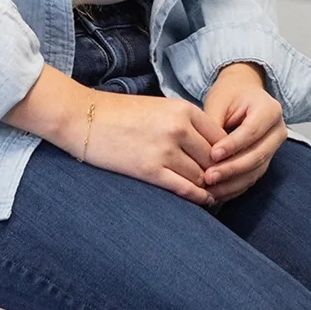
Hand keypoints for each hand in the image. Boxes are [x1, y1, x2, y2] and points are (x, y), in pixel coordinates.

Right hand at [4, 66, 223, 205]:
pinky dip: (197, 197)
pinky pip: (184, 188)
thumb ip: (186, 123)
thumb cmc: (122, 113)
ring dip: (208, 187)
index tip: (226, 167)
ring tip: (214, 195)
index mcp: (184, 110)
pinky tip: (202, 201)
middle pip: (214, 159)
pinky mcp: (149, 170)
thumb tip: (210, 147)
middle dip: (220, 174)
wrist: (85, 118)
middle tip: (225, 186)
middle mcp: (179, 128)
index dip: (226, 155)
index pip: (220, 138)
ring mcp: (165, 150)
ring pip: (201, 176)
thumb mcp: (161, 108)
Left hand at [201, 63, 285, 201]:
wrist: (242, 95)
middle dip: (232, 169)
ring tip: (209, 190)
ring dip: (232, 183)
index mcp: (270, 109)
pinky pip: (252, 178)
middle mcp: (278, 130)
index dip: (233, 145)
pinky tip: (217, 193)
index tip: (212, 154)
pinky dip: (234, 188)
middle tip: (209, 177)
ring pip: (256, 171)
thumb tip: (205, 153)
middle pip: (257, 154)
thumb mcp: (219, 102)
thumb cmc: (229, 96)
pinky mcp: (265, 162)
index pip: (252, 131)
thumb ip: (213, 125)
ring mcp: (274, 148)